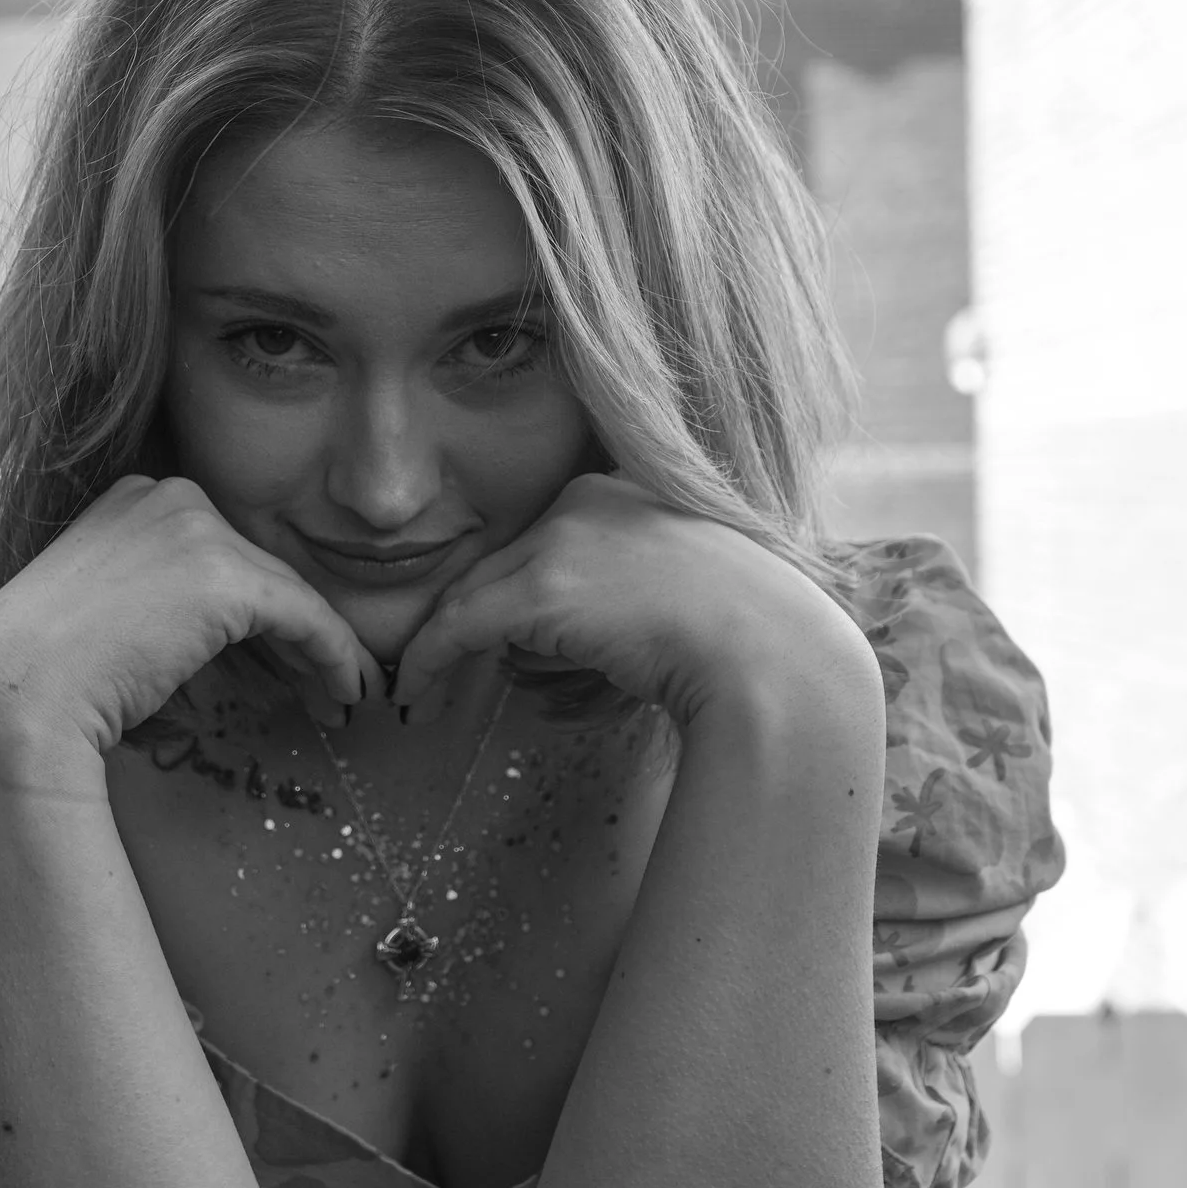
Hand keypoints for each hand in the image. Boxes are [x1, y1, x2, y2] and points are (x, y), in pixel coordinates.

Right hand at [0, 475, 385, 756]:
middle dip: (293, 628)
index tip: (279, 657)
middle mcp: (164, 496)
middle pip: (256, 566)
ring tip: (341, 695)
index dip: (256, 609)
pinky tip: (346, 693)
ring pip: (286, 591)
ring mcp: (195, 529)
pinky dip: (334, 655)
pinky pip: (304, 617)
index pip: (217, 552)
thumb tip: (210, 638)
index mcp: (129, 498)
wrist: (12, 698)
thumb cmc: (40, 679)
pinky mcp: (225, 577)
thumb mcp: (101, 615)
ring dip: (321, 648)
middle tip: (321, 681)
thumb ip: (154, 604)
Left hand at [388, 474, 873, 732]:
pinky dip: (427, 663)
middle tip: (435, 672)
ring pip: (475, 600)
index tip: (493, 641)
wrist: (773, 655)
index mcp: (622, 491)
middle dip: (470, 626)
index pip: (540, 547)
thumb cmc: (745, 642)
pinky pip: (458, 628)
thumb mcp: (678, 598)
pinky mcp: (542, 589)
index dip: (509, 601)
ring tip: (472, 696)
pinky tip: (413, 695)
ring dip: (478, 659)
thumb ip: (614, 601)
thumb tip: (547, 647)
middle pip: (499, 570)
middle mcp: (585, 500)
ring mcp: (562, 540)